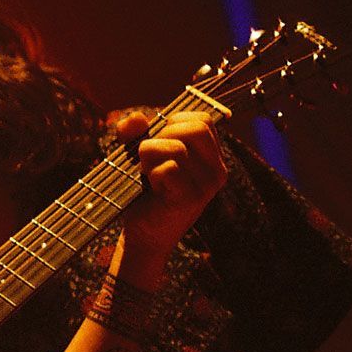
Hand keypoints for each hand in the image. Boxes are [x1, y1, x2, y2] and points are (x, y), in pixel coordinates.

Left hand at [115, 110, 226, 278]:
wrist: (143, 233)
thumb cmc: (143, 190)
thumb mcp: (138, 154)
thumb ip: (134, 132)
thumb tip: (137, 118)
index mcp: (212, 158)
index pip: (202, 120)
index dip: (173, 121)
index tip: (157, 140)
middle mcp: (216, 171)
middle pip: (194, 129)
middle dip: (161, 136)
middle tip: (149, 159)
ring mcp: (206, 186)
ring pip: (176, 147)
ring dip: (149, 155)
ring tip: (146, 173)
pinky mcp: (190, 199)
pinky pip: (169, 168)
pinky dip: (151, 173)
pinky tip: (151, 186)